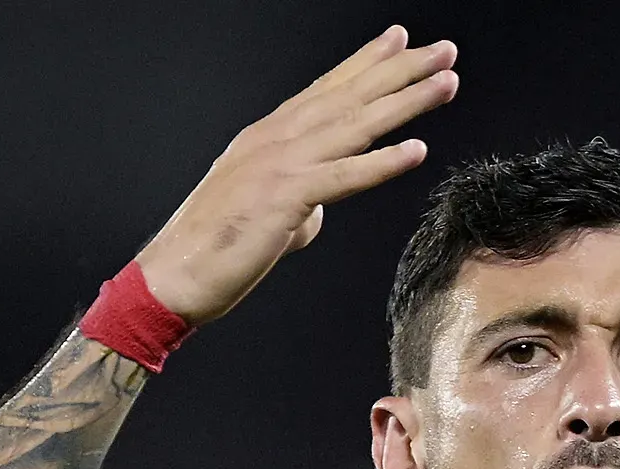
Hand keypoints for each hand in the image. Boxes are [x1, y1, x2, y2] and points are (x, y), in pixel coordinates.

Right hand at [133, 26, 458, 324]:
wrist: (173, 277)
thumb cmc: (215, 250)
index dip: (365, 63)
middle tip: (444, 50)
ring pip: (354, 125)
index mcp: (268, 137)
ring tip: (446, 82)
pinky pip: (343, 177)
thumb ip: (300, 204)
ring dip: (405, 102)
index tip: (401, 41)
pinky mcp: (283, 198)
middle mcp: (276, 139)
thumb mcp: (266, 216)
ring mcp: (280, 164)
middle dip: (400, 70)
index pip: (326, 90)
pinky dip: (381, 163)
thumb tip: (319, 212)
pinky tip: (417, 150)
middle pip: (349, 95)